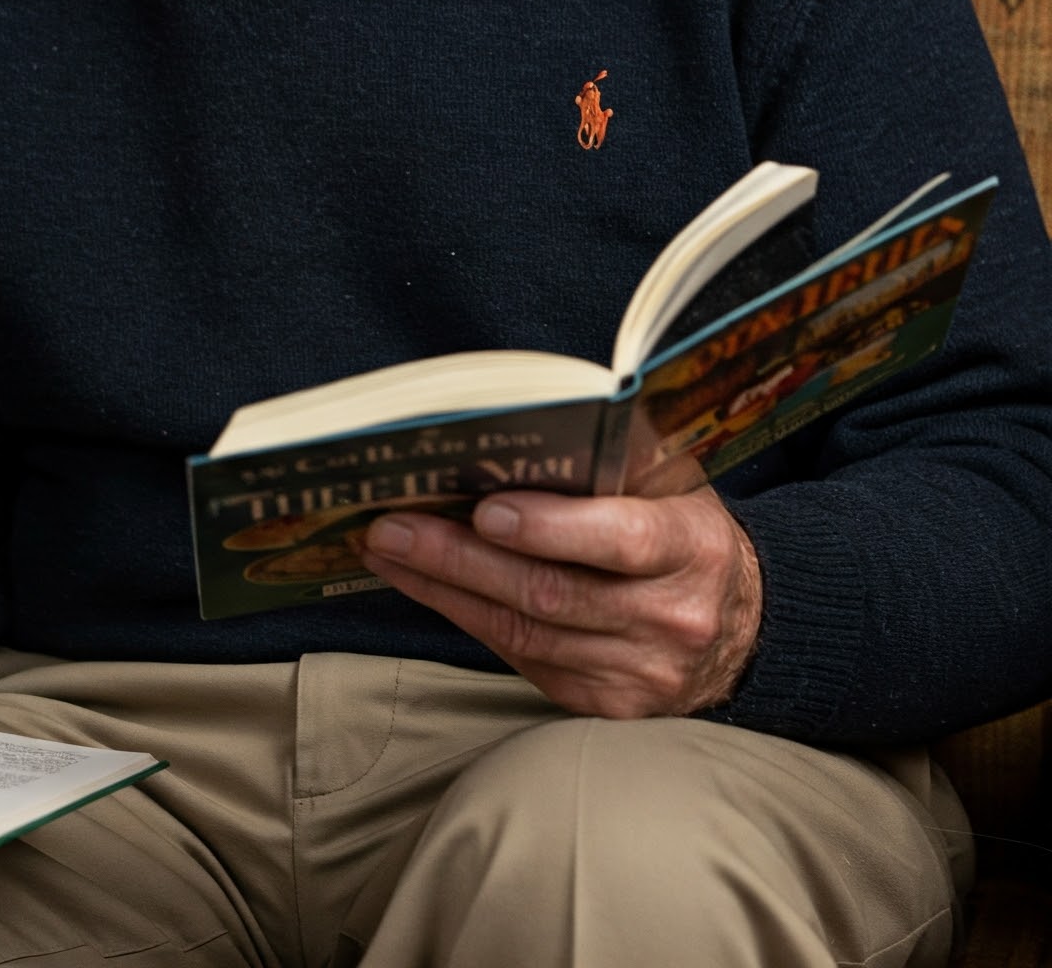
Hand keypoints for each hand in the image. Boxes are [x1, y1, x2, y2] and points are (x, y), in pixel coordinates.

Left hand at [355, 486, 761, 718]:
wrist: (745, 628)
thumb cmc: (683, 531)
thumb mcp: (672, 484)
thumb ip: (611, 460)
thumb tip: (519, 426)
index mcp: (691, 548)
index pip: (622, 539)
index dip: (551, 528)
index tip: (485, 510)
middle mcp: (671, 617)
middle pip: (552, 593)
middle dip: (460, 559)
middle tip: (393, 528)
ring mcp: (640, 671)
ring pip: (526, 632)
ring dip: (444, 589)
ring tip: (386, 551)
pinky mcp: (608, 705)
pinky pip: (524, 660)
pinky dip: (467, 619)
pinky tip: (425, 586)